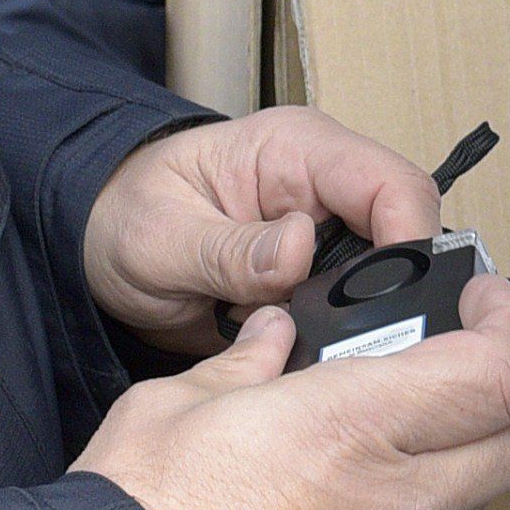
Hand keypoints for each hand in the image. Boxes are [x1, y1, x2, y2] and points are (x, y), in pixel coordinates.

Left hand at [84, 109, 439, 356]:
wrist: (99, 245)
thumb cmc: (125, 216)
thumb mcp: (162, 236)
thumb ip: (230, 249)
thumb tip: (300, 248)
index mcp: (297, 150)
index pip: (391, 183)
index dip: (409, 239)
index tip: (395, 302)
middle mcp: (324, 189)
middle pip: (406, 237)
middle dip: (392, 296)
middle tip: (354, 345)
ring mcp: (326, 237)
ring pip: (387, 284)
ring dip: (360, 325)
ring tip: (314, 353)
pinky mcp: (317, 280)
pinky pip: (353, 314)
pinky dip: (336, 342)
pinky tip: (302, 359)